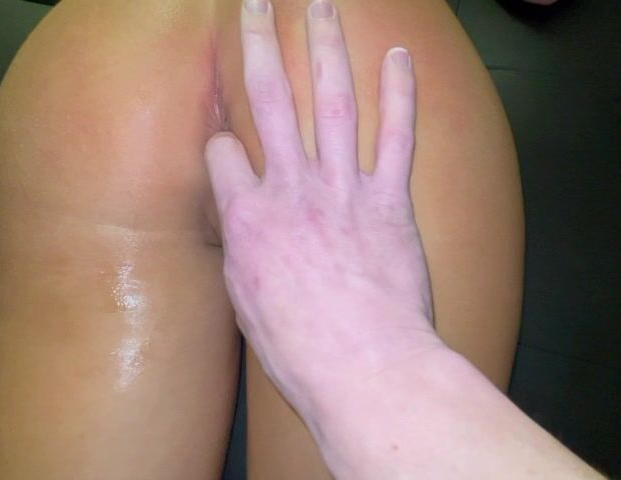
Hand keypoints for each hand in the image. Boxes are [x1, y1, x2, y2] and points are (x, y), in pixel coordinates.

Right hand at [205, 0, 443, 411]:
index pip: (221, 153)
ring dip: (325, 47)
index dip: (221, 146)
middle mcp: (290, 190)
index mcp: (245, 217)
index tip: (228, 150)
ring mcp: (343, 190)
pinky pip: (397, 136)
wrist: (364, 368)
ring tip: (319, 5)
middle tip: (255, 3)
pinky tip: (397, 55)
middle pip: (269, 99)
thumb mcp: (246, 304)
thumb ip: (244, 251)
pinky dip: (399, 94)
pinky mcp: (390, 202)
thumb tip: (243, 228)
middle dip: (259, 43)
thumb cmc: (300, 351)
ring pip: (331, 102)